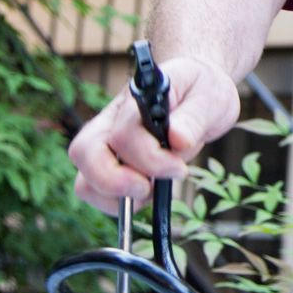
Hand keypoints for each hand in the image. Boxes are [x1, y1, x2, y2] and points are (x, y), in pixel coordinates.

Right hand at [68, 54, 240, 212]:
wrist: (201, 91)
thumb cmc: (202, 89)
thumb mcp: (209, 97)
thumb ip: (193, 118)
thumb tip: (178, 140)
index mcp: (135, 99)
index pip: (124, 133)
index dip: (150, 159)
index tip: (179, 169)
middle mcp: (111, 120)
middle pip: (83, 153)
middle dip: (113, 181)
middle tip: (148, 189)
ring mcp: (106, 143)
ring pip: (84, 179)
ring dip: (116, 197)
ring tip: (152, 190)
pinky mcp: (110, 163)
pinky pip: (95, 192)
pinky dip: (118, 203)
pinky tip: (148, 192)